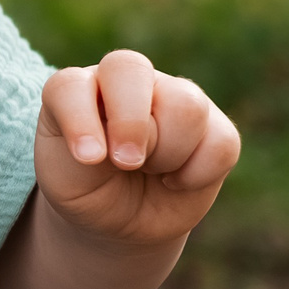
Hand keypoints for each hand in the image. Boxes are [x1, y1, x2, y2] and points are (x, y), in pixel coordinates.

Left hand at [34, 49, 239, 250]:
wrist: (118, 219)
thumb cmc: (85, 190)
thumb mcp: (67, 181)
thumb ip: (85, 157)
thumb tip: (132, 148)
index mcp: (78, 89)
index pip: (72, 84)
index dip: (80, 118)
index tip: (88, 159)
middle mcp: (126, 82)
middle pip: (132, 69)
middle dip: (130, 123)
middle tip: (126, 164)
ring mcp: (173, 97)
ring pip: (186, 105)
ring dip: (167, 153)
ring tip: (150, 170)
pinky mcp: (213, 126)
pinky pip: (221, 142)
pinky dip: (197, 174)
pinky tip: (175, 181)